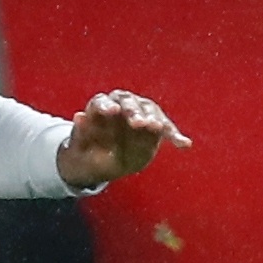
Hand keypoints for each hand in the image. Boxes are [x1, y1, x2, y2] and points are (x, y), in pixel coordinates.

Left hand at [57, 89, 191, 189]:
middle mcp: (121, 103)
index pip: (102, 102)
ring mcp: (140, 111)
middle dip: (134, 112)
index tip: (111, 112)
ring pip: (148, 111)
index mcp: (100, 106)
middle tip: (138, 123)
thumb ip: (81, 134)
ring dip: (154, 119)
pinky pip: (166, 129)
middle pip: (128, 103)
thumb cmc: (88, 152)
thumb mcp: (80, 148)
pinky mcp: (155, 124)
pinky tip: (184, 144)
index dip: (106, 106)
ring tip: (158, 128)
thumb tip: (78, 117)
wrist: (101, 161)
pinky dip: (174, 136)